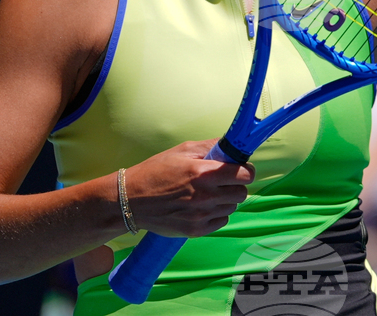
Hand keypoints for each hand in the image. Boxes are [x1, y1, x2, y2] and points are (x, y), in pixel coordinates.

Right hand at [124, 139, 255, 237]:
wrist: (131, 201)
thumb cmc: (155, 171)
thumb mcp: (182, 151)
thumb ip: (211, 147)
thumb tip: (232, 146)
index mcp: (204, 173)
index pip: (245, 174)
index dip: (245, 170)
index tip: (239, 168)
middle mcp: (205, 196)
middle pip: (242, 192)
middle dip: (236, 184)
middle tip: (222, 180)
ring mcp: (201, 216)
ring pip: (232, 207)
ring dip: (225, 199)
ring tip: (207, 193)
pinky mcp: (196, 231)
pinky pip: (221, 221)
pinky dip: (216, 214)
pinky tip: (201, 206)